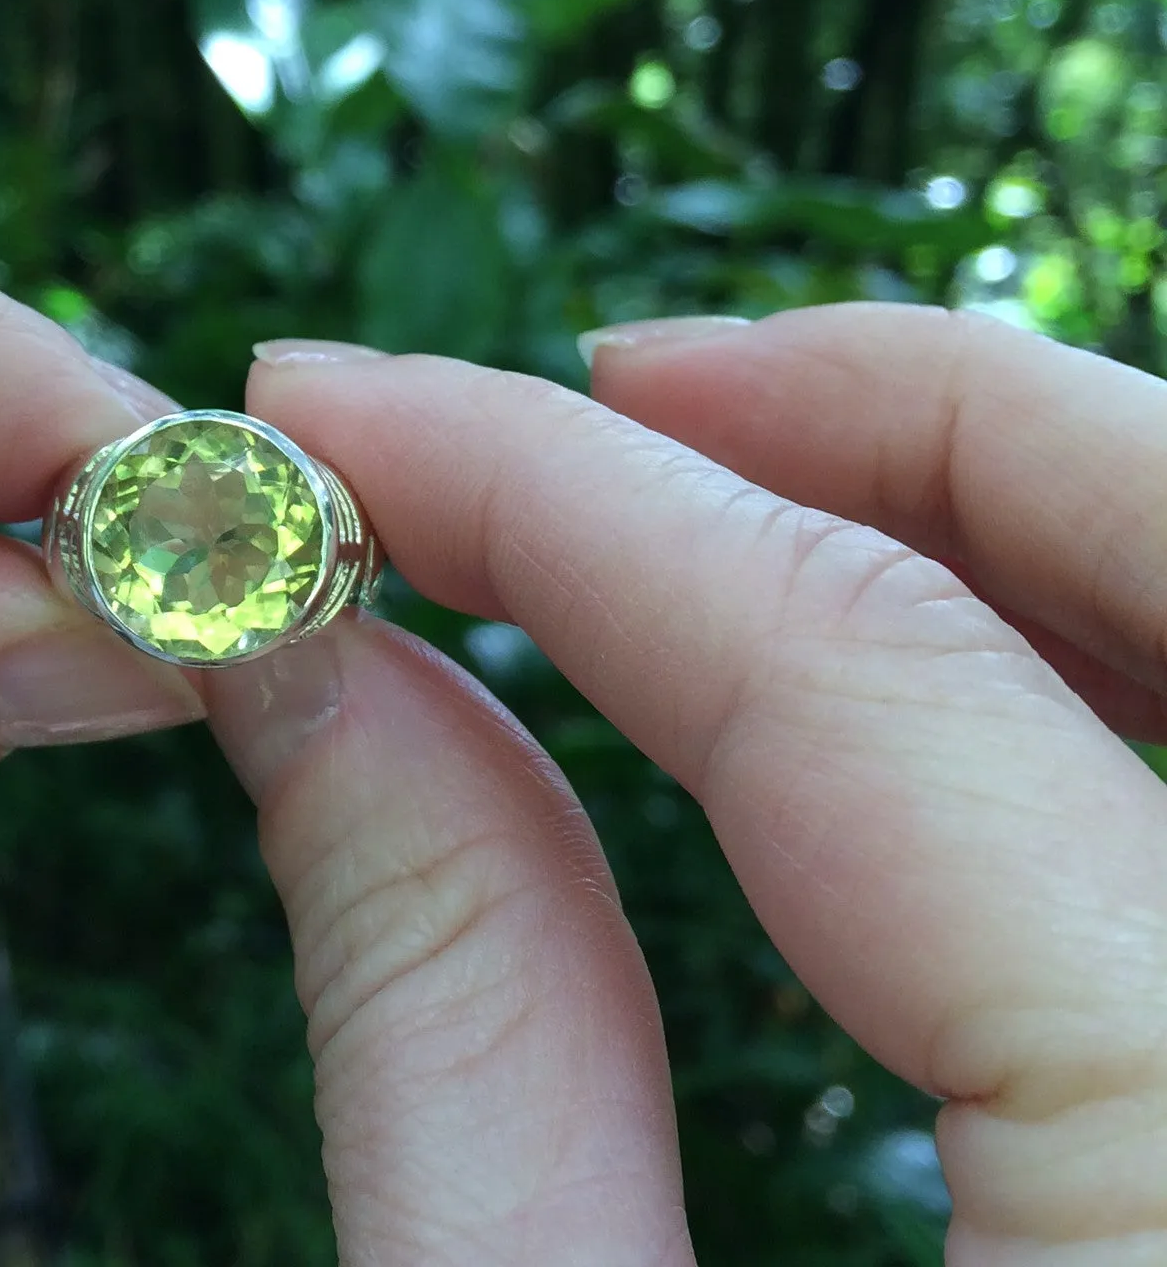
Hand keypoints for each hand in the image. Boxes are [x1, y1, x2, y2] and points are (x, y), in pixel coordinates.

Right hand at [212, 316, 1166, 1262]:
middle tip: (614, 374)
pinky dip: (1100, 671)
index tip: (332, 418)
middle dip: (899, 405)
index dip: (556, 493)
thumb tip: (310, 671)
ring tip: (746, 474)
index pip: (861, 672)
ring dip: (1010, 507)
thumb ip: (450, 1023)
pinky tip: (919, 683)